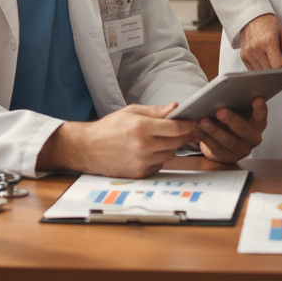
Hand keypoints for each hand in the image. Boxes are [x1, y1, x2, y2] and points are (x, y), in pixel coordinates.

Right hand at [37, 103, 196, 177]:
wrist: (87, 149)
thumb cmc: (108, 128)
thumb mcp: (130, 112)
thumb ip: (155, 111)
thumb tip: (176, 107)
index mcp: (142, 127)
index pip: (176, 128)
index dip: (189, 125)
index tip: (194, 122)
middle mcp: (143, 146)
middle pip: (177, 142)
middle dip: (183, 135)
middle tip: (184, 130)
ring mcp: (141, 162)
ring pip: (171, 155)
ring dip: (170, 148)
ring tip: (158, 140)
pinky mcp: (139, 174)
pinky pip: (159, 165)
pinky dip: (158, 159)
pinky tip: (147, 152)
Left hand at [194, 97, 267, 162]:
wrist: (224, 141)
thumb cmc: (231, 121)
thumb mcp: (235, 112)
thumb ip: (232, 104)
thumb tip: (218, 96)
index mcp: (258, 123)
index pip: (261, 115)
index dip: (260, 108)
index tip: (256, 98)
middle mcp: (253, 137)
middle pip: (244, 129)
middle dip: (231, 119)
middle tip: (220, 111)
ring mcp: (242, 149)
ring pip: (228, 141)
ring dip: (214, 130)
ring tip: (202, 121)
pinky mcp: (228, 157)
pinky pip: (217, 149)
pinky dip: (206, 139)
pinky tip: (199, 130)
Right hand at [238, 14, 281, 70]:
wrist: (252, 17)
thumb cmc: (270, 25)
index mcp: (268, 42)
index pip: (278, 65)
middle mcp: (256, 48)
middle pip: (269, 71)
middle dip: (278, 74)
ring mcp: (248, 53)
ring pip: (261, 73)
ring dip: (268, 74)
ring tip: (274, 70)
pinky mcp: (243, 56)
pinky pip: (253, 71)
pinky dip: (260, 72)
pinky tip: (265, 67)